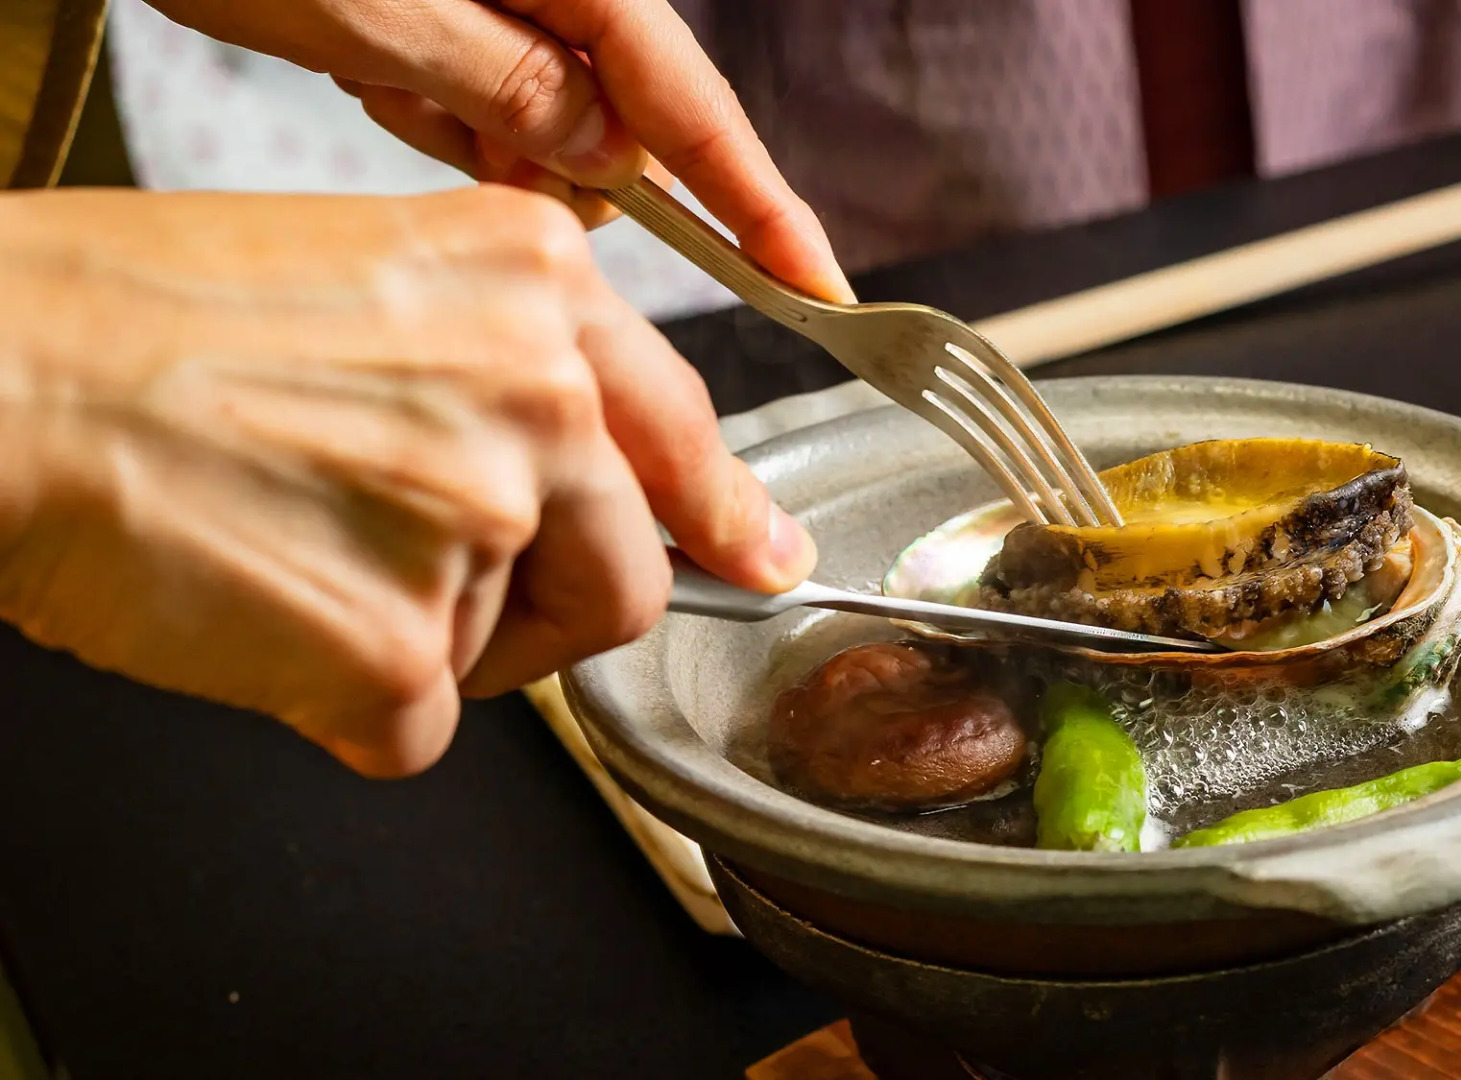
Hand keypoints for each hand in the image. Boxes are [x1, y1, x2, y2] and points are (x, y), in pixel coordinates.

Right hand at [0, 187, 814, 776]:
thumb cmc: (137, 318)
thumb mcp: (376, 276)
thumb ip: (503, 367)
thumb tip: (574, 476)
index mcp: (539, 287)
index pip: (681, 433)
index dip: (722, 514)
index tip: (758, 558)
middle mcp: (540, 398)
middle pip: (623, 578)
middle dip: (544, 613)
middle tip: (437, 604)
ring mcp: (479, 524)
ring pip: (500, 653)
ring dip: (409, 639)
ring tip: (287, 555)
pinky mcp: (400, 649)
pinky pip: (413, 726)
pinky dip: (338, 702)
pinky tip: (258, 616)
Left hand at [145, 0, 853, 302]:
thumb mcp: (374, 12)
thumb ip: (507, 88)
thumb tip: (609, 161)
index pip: (695, 112)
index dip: (761, 210)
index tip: (817, 289)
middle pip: (625, 125)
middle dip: (552, 165)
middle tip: (434, 119)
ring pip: (553, 123)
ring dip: (476, 137)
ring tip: (379, 75)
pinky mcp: (475, 14)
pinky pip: (496, 100)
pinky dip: (442, 112)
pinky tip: (374, 69)